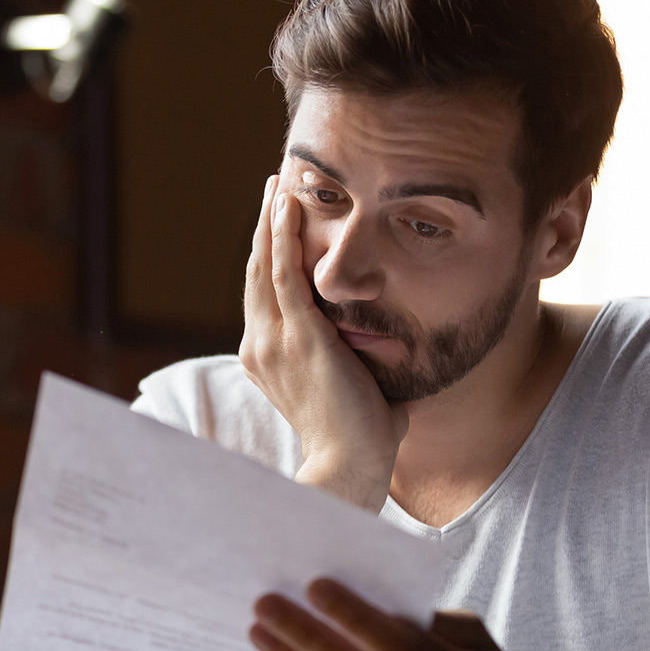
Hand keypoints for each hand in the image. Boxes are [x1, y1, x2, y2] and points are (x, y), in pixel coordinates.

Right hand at [239, 176, 407, 511]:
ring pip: (265, 264)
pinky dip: (283, 236)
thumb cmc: (361, 438)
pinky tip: (287, 205)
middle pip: (257, 271)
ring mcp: (275, 340)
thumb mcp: (355, 387)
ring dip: (271, 220)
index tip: (278, 223)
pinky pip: (284, 274)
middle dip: (265, 226)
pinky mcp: (298, 336)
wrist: (350, 467)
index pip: (264, 294)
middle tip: (273, 187)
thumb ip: (363, 362)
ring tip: (277, 183)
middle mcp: (261, 345)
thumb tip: (392, 345)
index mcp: (268, 358)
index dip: (269, 255)